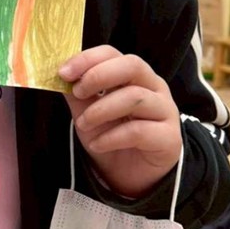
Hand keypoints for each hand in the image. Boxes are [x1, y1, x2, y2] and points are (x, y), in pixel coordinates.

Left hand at [59, 45, 181, 198]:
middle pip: (132, 65)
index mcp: (133, 75)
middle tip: (78, 92)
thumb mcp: (87, 112)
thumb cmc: (111, 135)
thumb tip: (60, 75)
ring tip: (83, 124)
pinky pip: (139, 130)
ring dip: (101, 110)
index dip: (87, 59)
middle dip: (99, 75)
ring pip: (136, 97)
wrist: (129, 174)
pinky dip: (112, 137)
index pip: (113, 53)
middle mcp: (153, 87)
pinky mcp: (169, 138)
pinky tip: (97, 144)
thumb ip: (77, 93)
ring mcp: (165, 110)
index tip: (63, 73)